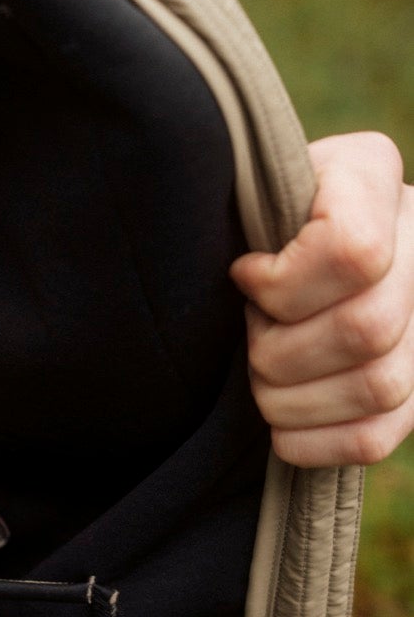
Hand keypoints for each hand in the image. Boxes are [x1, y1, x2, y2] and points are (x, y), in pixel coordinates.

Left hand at [231, 132, 413, 466]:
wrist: (273, 249)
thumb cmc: (241, 221)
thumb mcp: (240, 189)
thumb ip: (242, 210)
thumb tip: (238, 274)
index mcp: (371, 176)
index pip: (354, 251)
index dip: (283, 283)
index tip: (244, 277)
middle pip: (367, 328)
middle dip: (280, 348)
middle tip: (252, 331)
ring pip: (378, 387)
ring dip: (290, 398)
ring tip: (262, 372)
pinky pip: (374, 437)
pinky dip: (310, 440)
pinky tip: (280, 417)